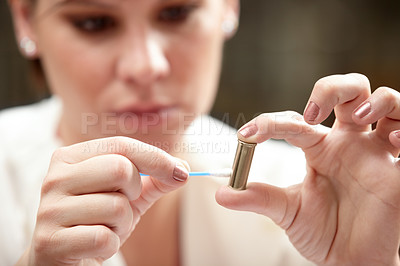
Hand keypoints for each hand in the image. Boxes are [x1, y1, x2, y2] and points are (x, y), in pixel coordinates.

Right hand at [18, 137, 188, 265]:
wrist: (65, 260)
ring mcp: (49, 209)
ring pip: (116, 206)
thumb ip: (154, 179)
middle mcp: (55, 178)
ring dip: (122, 224)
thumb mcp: (128, 196)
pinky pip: (103, 238)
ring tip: (105, 228)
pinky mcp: (49, 241)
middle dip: (134, 192)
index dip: (156, 158)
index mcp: (71, 158)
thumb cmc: (97, 221)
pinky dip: (110, 245)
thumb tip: (183, 168)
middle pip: (120, 169)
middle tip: (123, 206)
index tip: (181, 172)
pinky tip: (95, 246)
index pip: (121, 145)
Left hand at [216, 73, 399, 264]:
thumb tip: (221, 194)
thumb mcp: (287, 212)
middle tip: (312, 113)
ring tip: (358, 117)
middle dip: (331, 89)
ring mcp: (375, 153)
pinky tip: (392, 142)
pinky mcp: (398, 170)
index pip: (294, 121)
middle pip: (348, 92)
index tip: (247, 135)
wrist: (351, 261)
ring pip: (385, 102)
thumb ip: (257, 198)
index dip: (270, 123)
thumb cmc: (323, 233)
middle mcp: (347, 143)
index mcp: (319, 148)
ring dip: (374, 100)